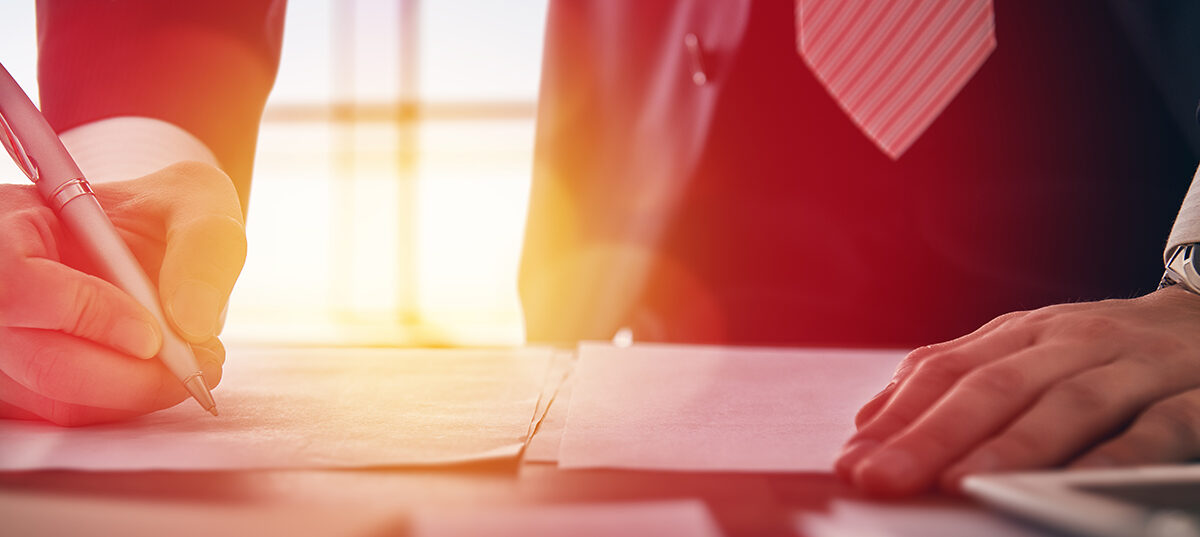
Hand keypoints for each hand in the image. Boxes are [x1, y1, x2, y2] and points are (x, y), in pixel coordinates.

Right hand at [0, 162, 245, 425]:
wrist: (150, 236)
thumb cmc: (164, 212)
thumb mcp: (195, 200)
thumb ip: (202, 245)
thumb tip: (194, 322)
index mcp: (9, 225)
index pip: (16, 284)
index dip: (84, 314)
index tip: (155, 335)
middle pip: (37, 359)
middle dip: (130, 377)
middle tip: (197, 368)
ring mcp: (5, 345)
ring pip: (54, 398)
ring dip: (134, 394)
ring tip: (192, 366)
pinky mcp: (25, 383)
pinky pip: (69, 412)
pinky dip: (124, 403)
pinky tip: (160, 376)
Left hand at [836, 286, 1199, 495]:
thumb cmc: (1103, 352)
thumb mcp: (1027, 352)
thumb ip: (958, 379)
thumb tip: (872, 420)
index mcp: (1024, 334)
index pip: (947, 371)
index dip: (897, 415)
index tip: (853, 459)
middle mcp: (1073, 342)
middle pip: (992, 387)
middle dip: (930, 435)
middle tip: (882, 477)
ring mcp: (1135, 368)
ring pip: (1066, 403)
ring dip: (1010, 445)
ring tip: (958, 482)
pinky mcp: (1197, 396)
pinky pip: (1156, 428)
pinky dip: (1115, 457)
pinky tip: (1077, 482)